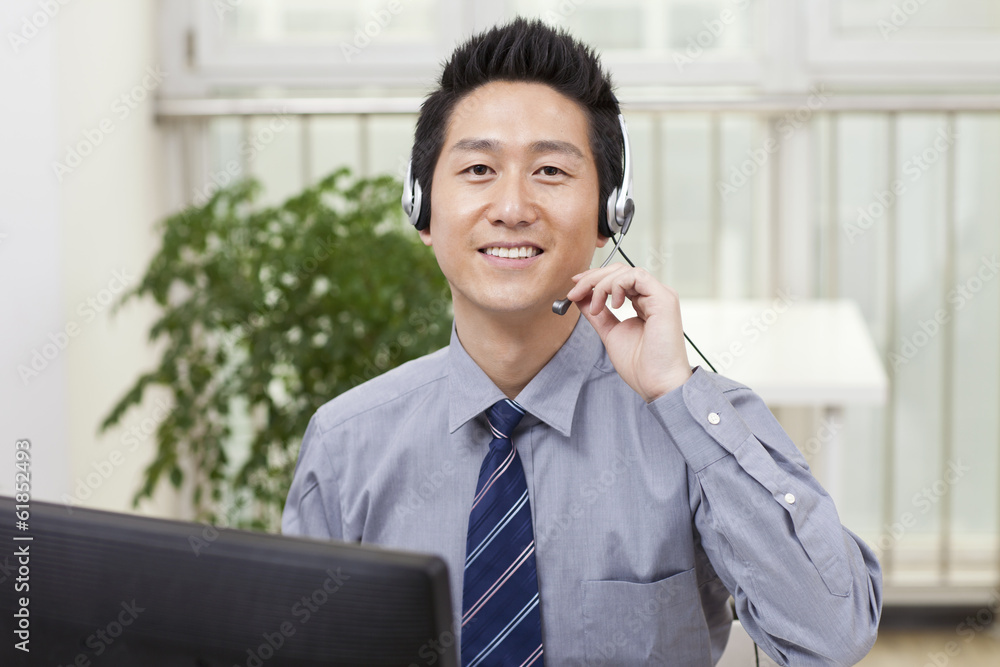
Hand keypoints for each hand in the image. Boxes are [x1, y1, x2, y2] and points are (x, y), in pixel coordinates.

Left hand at [565, 264, 692, 401]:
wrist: (656, 383)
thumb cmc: (640, 365)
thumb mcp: (610, 332)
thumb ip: (597, 313)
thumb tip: (580, 297)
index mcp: (644, 303)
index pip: (618, 279)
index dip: (594, 279)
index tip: (574, 287)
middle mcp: (653, 296)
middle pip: (620, 270)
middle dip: (592, 278)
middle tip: (574, 292)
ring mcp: (660, 296)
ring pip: (626, 271)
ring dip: (602, 284)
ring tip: (595, 306)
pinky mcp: (664, 298)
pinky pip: (637, 276)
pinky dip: (617, 285)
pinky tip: (613, 304)